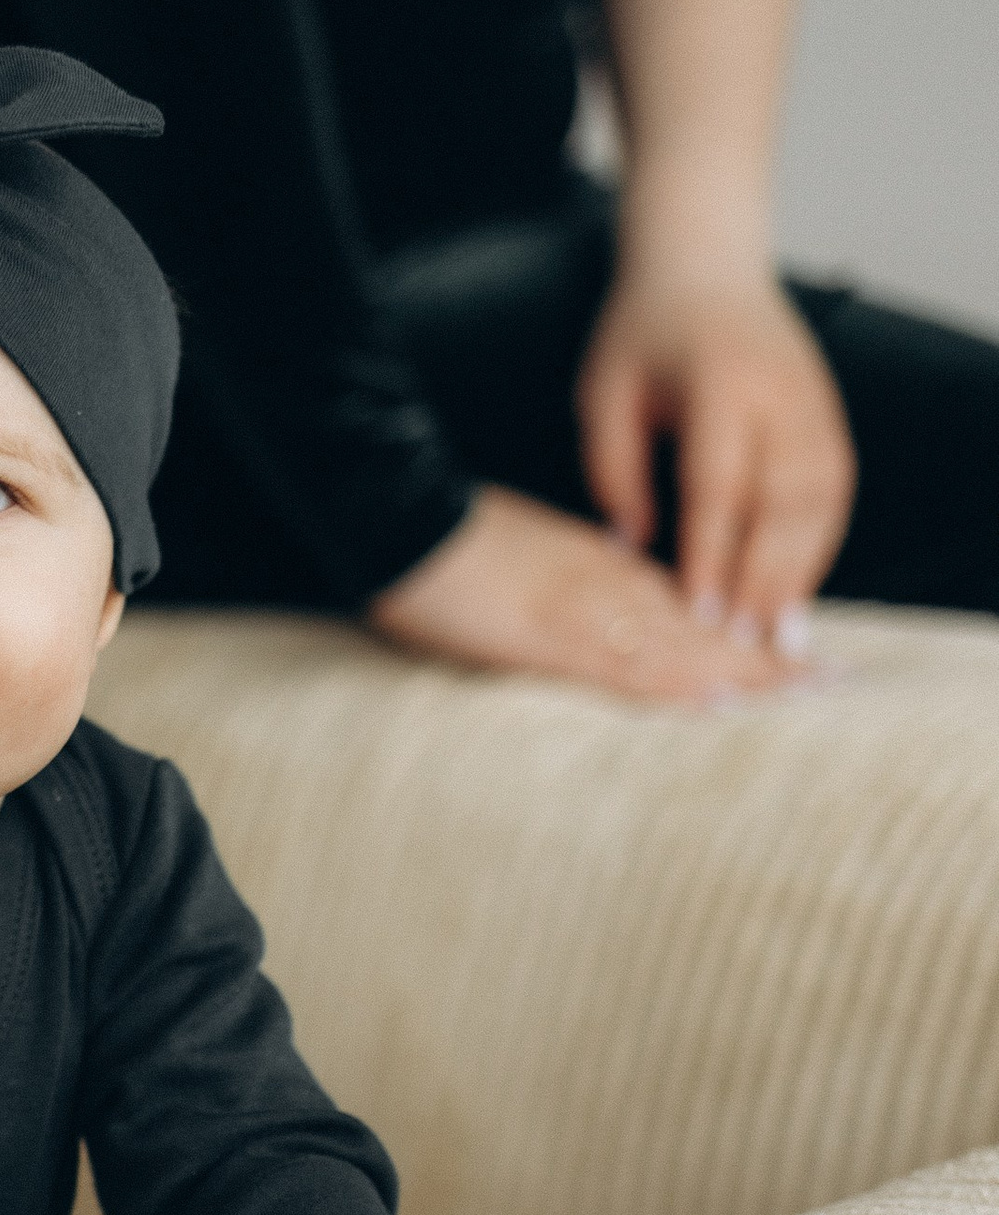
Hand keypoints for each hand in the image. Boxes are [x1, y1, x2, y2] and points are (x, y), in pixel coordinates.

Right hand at [367, 484, 797, 702]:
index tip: (784, 654)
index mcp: (595, 563)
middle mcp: (603, 585)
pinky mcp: (547, 638)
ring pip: (679, 646)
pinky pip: (624, 666)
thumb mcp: (519, 548)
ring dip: (740, 674)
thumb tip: (600, 588)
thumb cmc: (439, 534)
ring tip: (800, 694)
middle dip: (761, 659)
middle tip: (827, 681)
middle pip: (699, 629)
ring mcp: (579, 610)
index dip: (738, 631)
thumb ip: (567, 574)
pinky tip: (715, 702)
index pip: (685, 604)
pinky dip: (675, 684)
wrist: (387, 512)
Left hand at [576, 272, 853, 640]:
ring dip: (803, 569)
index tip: (699, 610)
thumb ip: (612, 470)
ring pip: (821, 501)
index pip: (719, 482)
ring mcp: (814, 403)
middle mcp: (779, 394)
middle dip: (765, 575)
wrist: (705, 267)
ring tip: (780, 630)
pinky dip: (820, 543)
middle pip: (782, 500)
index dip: (711, 551)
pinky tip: (798, 586)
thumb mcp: (604, 394)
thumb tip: (631, 548)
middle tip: (745, 638)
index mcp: (717, 384)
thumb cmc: (641, 335)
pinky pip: (835, 490)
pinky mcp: (829, 414)